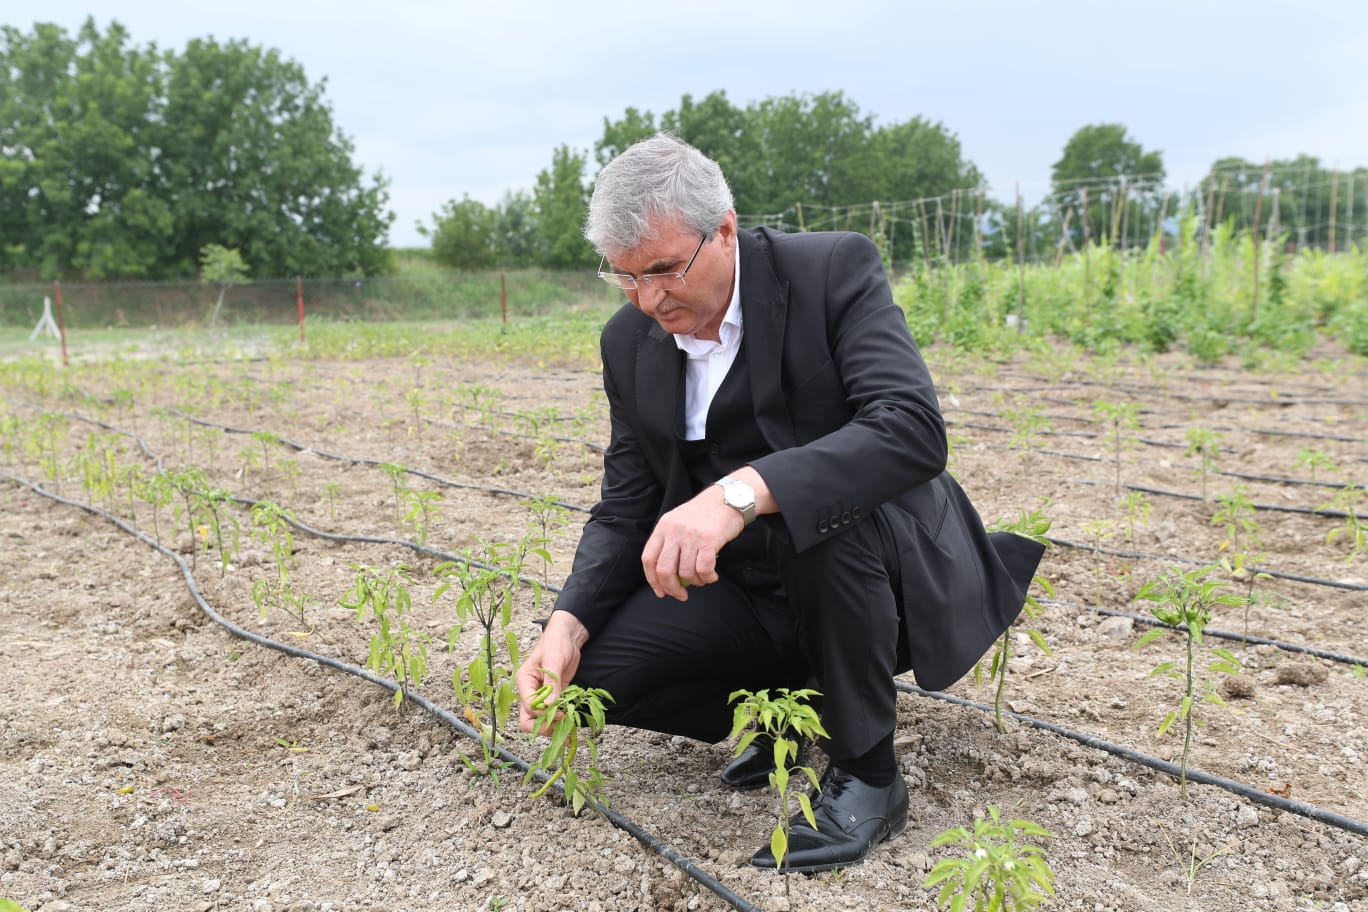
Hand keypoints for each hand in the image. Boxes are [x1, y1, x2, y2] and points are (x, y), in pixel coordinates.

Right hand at [516, 611, 588, 734]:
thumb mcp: (554, 660)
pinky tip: (572, 730)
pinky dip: (561, 722)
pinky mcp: (553, 697)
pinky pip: (553, 714)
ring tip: (570, 733)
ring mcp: (541, 696)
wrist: (567, 637)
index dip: (543, 714)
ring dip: (553, 728)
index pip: (528, 707)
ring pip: (540, 721)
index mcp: (525, 681)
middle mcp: (530, 691)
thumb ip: (551, 683)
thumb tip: (550, 706)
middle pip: (528, 720)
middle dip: (544, 727)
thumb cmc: (556, 643)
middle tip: (562, 726)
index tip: (560, 713)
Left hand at [641, 484, 744, 600]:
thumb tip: (666, 577)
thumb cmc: (705, 514)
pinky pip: (704, 569)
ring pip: (686, 573)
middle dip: (672, 588)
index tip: (661, 592)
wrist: (728, 498)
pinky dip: (708, 578)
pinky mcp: (709, 540)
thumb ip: (670, 544)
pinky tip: (712, 576)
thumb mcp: (679, 522)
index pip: (649, 559)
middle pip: (664, 570)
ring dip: (696, 583)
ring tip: (703, 579)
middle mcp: (674, 530)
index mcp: (663, 526)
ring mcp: (691, 535)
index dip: (653, 580)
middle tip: (681, 595)